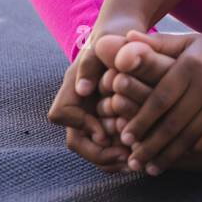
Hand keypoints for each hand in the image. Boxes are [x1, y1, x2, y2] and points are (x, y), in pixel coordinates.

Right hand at [47, 12, 149, 172]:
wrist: (128, 40)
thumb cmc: (117, 39)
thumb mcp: (106, 45)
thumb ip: (92, 63)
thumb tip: (83, 89)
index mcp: (72, 88)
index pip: (61, 114)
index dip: (80, 125)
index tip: (104, 132)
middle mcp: (78, 106)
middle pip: (76, 141)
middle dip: (98, 153)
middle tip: (125, 158)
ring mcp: (92, 116)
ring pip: (91, 149)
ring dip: (110, 160)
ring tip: (134, 162)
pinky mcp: (109, 124)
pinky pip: (108, 148)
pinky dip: (120, 155)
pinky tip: (140, 156)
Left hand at [113, 28, 201, 174]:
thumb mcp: (190, 41)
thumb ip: (157, 44)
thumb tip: (125, 36)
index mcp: (190, 65)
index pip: (159, 99)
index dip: (140, 120)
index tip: (124, 137)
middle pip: (171, 122)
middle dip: (149, 145)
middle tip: (132, 160)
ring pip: (189, 136)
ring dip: (168, 155)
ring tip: (150, 168)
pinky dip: (194, 150)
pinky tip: (180, 158)